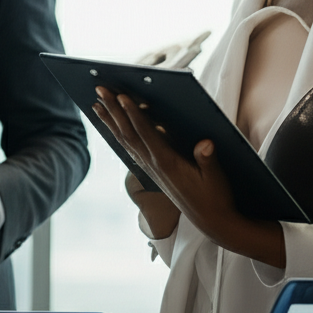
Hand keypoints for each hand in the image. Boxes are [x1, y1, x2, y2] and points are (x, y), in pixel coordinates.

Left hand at [93, 87, 284, 267]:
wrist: (210, 221)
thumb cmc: (215, 197)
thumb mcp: (216, 178)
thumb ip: (208, 160)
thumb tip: (205, 143)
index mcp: (166, 162)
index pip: (145, 133)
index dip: (133, 114)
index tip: (121, 96)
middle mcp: (152, 164)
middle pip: (127, 133)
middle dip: (113, 111)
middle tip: (99, 91)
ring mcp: (149, 168)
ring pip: (125, 140)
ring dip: (110, 121)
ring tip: (97, 104)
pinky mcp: (151, 171)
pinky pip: (130, 148)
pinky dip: (119, 134)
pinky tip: (113, 125)